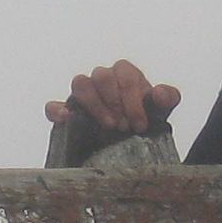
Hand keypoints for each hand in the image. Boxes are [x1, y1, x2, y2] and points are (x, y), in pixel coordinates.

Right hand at [45, 59, 178, 134]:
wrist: (131, 150)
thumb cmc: (145, 123)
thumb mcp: (161, 113)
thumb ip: (167, 98)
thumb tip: (158, 93)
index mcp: (124, 74)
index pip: (125, 72)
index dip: (132, 97)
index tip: (140, 124)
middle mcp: (102, 80)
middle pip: (102, 75)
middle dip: (115, 101)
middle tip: (125, 127)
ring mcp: (83, 96)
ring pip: (80, 83)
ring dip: (95, 104)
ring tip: (109, 126)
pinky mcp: (67, 114)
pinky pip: (54, 107)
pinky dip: (57, 111)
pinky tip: (67, 119)